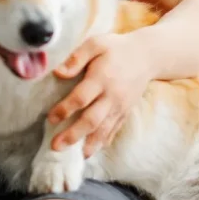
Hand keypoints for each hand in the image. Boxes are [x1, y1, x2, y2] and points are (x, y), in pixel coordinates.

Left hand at [46, 32, 154, 156]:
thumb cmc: (117, 48)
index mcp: (102, 78)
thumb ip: (77, 58)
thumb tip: (58, 73)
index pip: (81, 98)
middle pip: (92, 120)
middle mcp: (112, 96)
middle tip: (56, 146)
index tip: (50, 118)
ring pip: (104, 129)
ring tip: (75, 156)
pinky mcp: (126, 112)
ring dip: (89, 144)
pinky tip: (92, 150)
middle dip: (73, 135)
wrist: (148, 56)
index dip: (65, 109)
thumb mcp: (96, 44)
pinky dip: (103, 142)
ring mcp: (121, 106)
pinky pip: (114, 130)